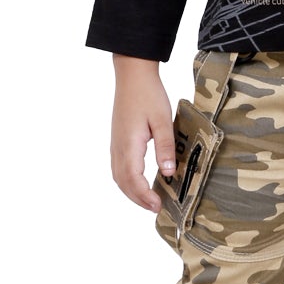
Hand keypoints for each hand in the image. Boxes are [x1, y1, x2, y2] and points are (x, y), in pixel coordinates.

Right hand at [109, 55, 173, 211]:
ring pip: (118, 176)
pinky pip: (119, 167)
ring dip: (131, 192)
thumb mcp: (163, 120)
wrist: (132, 75)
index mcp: (129, 144)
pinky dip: (127, 181)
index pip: (133, 179)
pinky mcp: (118, 140)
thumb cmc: (148, 94)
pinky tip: (139, 182)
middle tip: (156, 208)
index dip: (144, 196)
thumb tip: (167, 172)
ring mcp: (116, 144)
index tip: (157, 205)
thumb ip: (165, 147)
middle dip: (138, 199)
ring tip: (148, 200)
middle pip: (123, 182)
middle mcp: (118, 147)